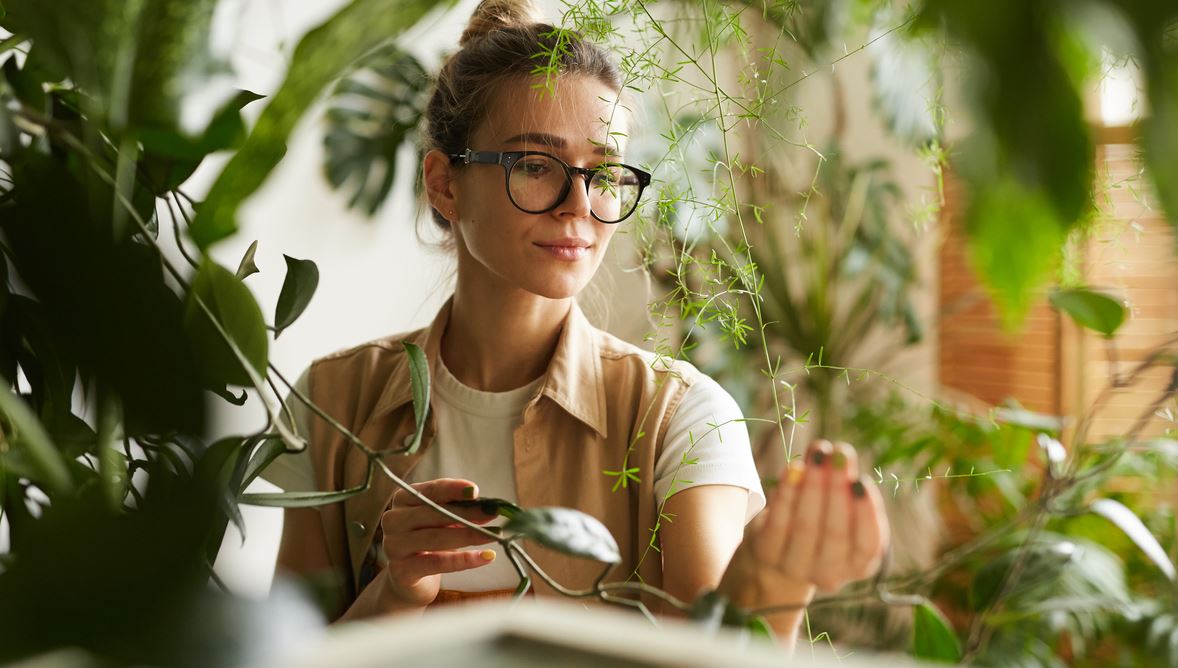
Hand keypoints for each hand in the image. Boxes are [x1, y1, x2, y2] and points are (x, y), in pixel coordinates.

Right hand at [379, 478, 498, 606]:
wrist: (408, 580)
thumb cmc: (428, 543)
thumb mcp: (442, 521)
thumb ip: (460, 511)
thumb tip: (488, 509)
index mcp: (402, 499)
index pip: (430, 490)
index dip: (453, 489)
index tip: (475, 491)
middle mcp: (393, 520)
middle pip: (434, 513)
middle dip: (467, 513)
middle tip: (492, 513)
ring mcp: (394, 546)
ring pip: (437, 538)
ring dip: (470, 535)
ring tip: (493, 535)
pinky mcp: (401, 571)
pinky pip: (438, 563)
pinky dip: (465, 560)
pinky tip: (485, 557)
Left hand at [722, 440, 889, 608]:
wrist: (779, 555)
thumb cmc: (821, 525)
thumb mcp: (839, 512)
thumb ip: (844, 487)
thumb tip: (839, 456)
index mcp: (859, 565)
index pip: (868, 544)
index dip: (866, 513)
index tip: (861, 479)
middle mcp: (829, 574)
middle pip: (835, 532)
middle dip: (838, 488)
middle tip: (840, 452)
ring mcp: (796, 567)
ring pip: (806, 525)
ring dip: (813, 484)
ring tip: (818, 452)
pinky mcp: (768, 554)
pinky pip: (778, 522)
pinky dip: (786, 493)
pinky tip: (792, 469)